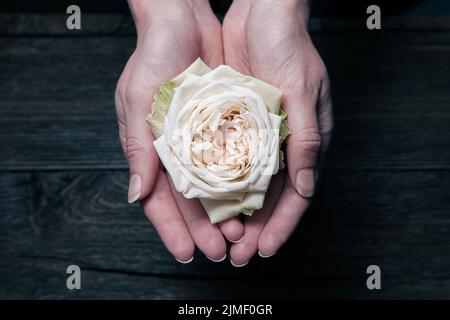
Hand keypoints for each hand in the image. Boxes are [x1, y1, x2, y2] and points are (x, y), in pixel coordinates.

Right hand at [115, 0, 242, 262]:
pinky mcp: (225, 127)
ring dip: (225, 212)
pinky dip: (241, 182)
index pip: (159, 200)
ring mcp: (202, 141)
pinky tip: (251, 200)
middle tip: (220, 250)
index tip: (186, 253)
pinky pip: (234, 160)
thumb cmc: (152, 58)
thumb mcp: (138, 101)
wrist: (183, 22)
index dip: (171, 229)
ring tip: (239, 233)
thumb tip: (136, 194)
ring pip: (215, 188)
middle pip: (190, 201)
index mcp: (152, 151)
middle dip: (203, 229)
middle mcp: (178, 152)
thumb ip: (139, 149)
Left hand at [223, 0, 332, 264]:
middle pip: (269, 197)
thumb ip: (306, 140)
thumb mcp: (302, 91)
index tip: (264, 249)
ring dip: (235, 213)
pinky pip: (228, 161)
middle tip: (237, 253)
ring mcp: (257, 136)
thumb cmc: (289, 46)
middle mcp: (282, 144)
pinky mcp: (235, 124)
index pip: (297, 194)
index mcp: (306, 140)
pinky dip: (220, 184)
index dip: (282, 225)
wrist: (261, 13)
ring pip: (246, 185)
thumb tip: (306, 187)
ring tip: (220, 237)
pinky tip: (208, 202)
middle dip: (254, 228)